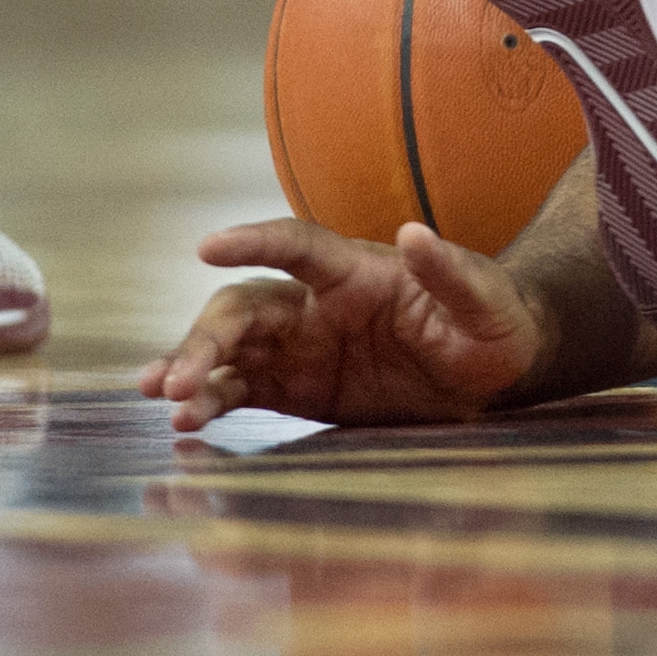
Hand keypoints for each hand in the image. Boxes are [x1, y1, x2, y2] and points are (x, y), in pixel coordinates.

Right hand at [139, 219, 543, 431]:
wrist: (494, 373)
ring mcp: (300, 347)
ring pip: (229, 350)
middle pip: (244, 307)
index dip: (253, 241)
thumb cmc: (492, 321)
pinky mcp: (296, 389)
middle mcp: (315, 303)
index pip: (296, 245)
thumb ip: (449, 271)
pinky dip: (210, 403)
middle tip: (177, 378)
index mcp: (355, 270)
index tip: (205, 246)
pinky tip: (185, 423)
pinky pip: (241, 390)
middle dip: (205, 337)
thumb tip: (414, 233)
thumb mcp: (484, 299)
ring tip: (162, 398)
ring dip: (192, 369)